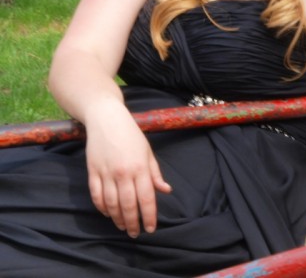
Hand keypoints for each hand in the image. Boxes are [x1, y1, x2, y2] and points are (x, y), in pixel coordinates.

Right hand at [84, 103, 171, 236]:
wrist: (107, 120)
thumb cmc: (131, 135)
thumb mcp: (148, 152)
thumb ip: (155, 173)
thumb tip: (166, 191)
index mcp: (140, 168)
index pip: (146, 198)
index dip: (149, 216)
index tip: (150, 228)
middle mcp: (123, 173)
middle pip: (128, 205)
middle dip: (133, 222)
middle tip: (135, 233)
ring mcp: (106, 173)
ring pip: (111, 204)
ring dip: (117, 218)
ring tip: (123, 226)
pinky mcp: (92, 172)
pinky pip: (96, 196)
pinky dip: (101, 207)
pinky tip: (107, 213)